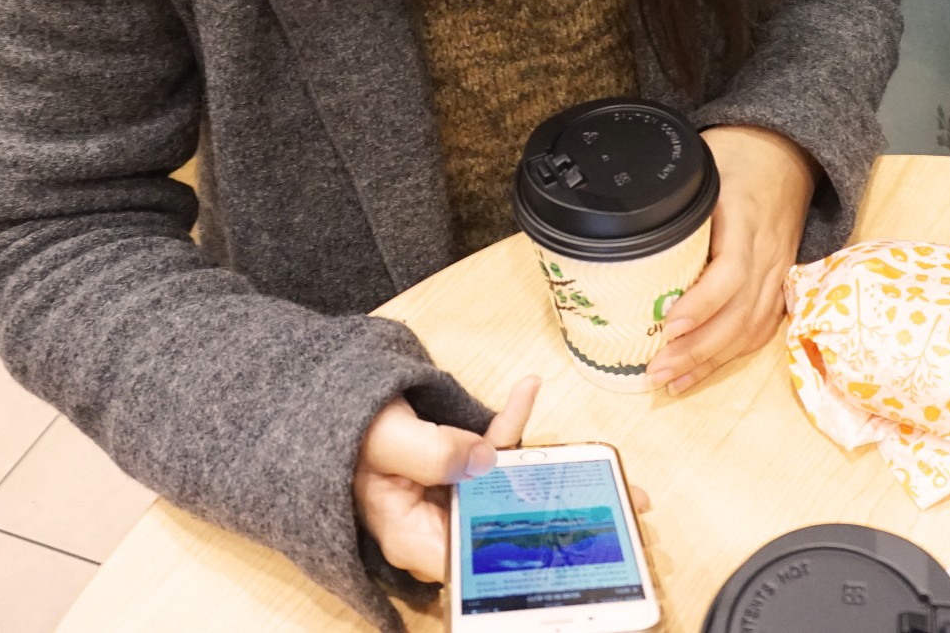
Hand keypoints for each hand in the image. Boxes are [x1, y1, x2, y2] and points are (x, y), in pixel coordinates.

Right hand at [353, 376, 653, 583]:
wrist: (322, 409)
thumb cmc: (344, 433)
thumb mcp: (385, 439)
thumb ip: (432, 453)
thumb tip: (487, 459)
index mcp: (417, 537)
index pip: (481, 561)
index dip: (533, 557)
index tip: (581, 547)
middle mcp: (439, 526)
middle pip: (510, 530)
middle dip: (566, 516)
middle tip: (626, 503)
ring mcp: (450, 499)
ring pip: (511, 493)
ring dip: (557, 472)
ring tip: (606, 461)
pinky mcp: (456, 471)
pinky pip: (492, 453)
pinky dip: (511, 423)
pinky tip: (527, 387)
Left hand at [646, 125, 814, 394]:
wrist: (788, 153)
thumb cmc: (738, 156)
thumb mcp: (704, 164)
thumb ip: (674, 196)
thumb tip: (622, 223)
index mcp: (746, 217)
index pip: (732, 271)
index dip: (702, 302)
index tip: (669, 325)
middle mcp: (767, 251)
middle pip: (740, 312)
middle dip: (698, 348)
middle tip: (656, 370)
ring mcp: (778, 272)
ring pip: (751, 328)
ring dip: (710, 360)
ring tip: (670, 382)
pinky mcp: (780, 285)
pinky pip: (761, 328)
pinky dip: (730, 355)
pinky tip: (698, 373)